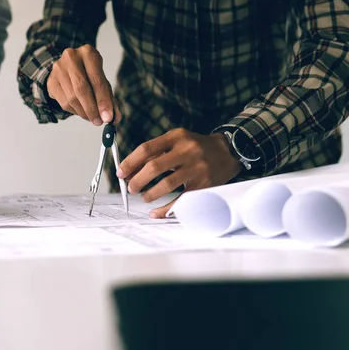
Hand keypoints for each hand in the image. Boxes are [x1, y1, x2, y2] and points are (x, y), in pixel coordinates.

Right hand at [47, 44, 120, 124]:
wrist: (69, 66)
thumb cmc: (89, 74)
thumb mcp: (102, 81)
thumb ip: (109, 99)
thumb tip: (115, 118)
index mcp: (88, 53)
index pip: (97, 80)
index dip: (103, 101)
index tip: (108, 117)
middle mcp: (71, 57)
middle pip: (82, 89)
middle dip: (92, 109)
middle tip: (99, 122)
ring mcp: (58, 69)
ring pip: (72, 98)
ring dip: (83, 113)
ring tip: (92, 118)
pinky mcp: (51, 81)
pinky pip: (63, 103)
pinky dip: (74, 111)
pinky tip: (81, 111)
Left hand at [117, 128, 241, 217]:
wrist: (229, 151)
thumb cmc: (195, 147)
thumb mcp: (177, 140)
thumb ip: (156, 151)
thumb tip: (130, 170)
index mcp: (176, 137)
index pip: (147, 149)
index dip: (130, 162)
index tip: (120, 173)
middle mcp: (187, 150)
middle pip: (154, 167)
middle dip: (138, 180)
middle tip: (130, 188)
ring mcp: (197, 168)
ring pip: (167, 184)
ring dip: (150, 194)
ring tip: (144, 197)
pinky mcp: (204, 184)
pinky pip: (181, 200)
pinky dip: (166, 208)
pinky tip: (155, 212)